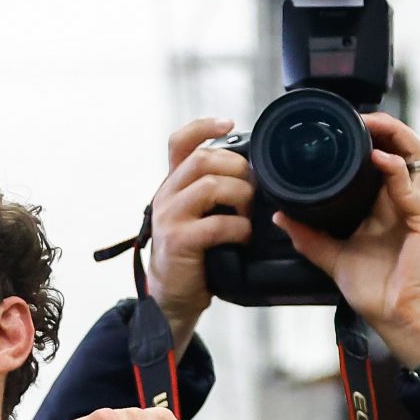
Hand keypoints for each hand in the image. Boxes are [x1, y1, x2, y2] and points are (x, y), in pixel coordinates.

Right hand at [144, 116, 253, 350]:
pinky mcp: (178, 241)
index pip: (180, 142)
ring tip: (247, 213)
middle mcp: (166, 196)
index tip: (230, 123)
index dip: (204, 126)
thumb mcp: (198, 215)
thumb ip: (213, 191)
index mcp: (173, 185)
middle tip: (251, 189)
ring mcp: (169, 218)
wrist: (172, 296)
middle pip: (203, 159)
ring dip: (240, 196)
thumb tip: (254, 170)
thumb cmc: (193, 255)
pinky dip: (238, 228)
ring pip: (209, 185)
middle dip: (237, 168)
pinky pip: (216, 223)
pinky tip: (242, 237)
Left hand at [270, 113, 419, 370]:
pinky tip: (376, 157)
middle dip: (382, 126)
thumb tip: (280, 216)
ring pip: (416, 155)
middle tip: (354, 118)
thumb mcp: (335, 258)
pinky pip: (411, 186)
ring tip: (368, 123)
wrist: (401, 320)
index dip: (370, 139)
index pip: (386, 160)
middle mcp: (407, 201)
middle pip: (404, 148)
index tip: (342, 129)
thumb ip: (310, 237)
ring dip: (393, 134)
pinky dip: (394, 168)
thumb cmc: (379, 292)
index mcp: (389, 207)